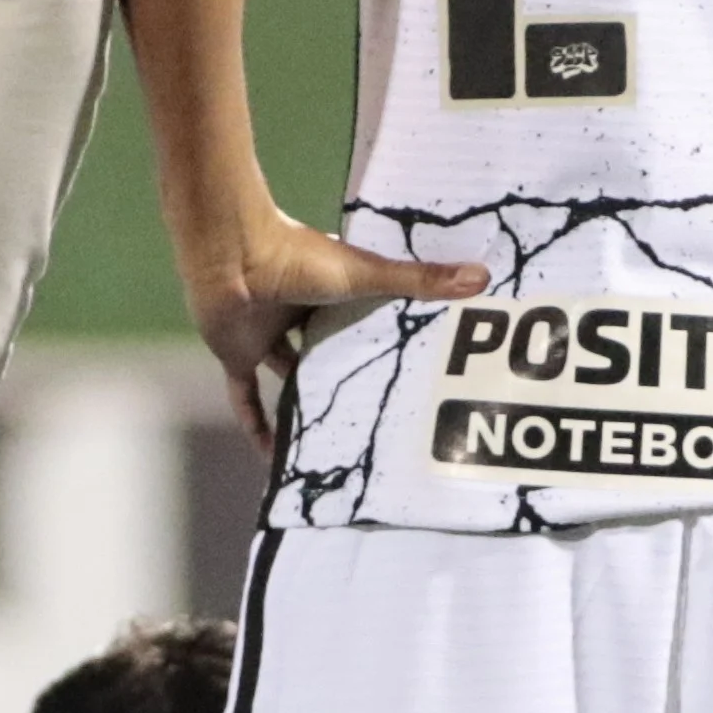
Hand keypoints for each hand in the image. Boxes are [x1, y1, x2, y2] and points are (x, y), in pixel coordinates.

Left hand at [182, 213, 490, 444]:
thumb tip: (482, 276)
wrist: (231, 256)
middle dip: (342, 372)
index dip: (376, 336)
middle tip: (374, 406)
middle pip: (323, 346)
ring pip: (287, 373)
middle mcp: (296, 311)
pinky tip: (273, 456)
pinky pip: (247, 398)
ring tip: (333, 433)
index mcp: (328, 288)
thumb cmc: (298, 256)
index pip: (357, 316)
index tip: (404, 362)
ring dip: (303, 398)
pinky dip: (257, 425)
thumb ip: (420, 281)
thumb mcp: (367, 274)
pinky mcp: (237, 355)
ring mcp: (265, 335)